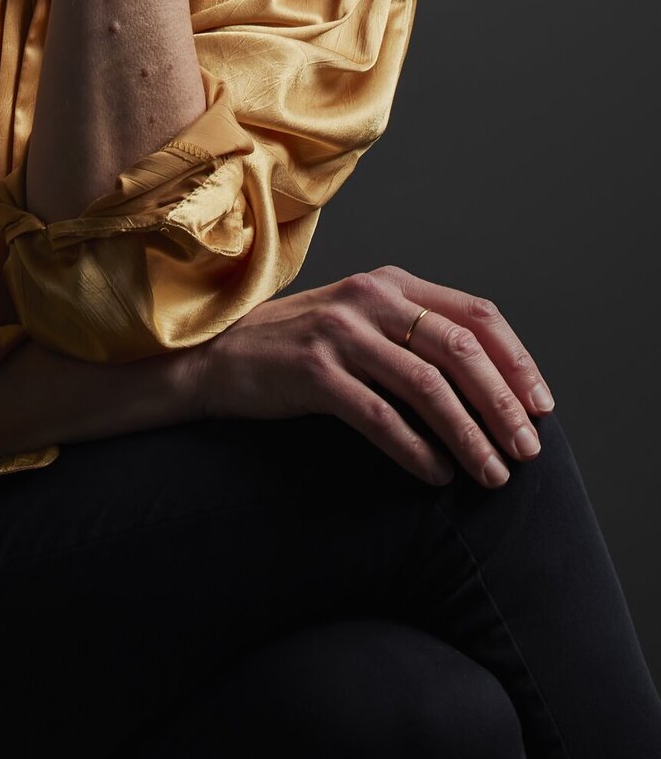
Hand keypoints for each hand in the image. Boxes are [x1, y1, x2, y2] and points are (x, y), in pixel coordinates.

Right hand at [185, 265, 554, 488]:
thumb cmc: (300, 347)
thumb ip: (415, 336)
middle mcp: (370, 298)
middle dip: (503, 405)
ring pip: (428, 386)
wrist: (218, 357)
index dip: (516, 361)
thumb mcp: (362, 323)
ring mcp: (341, 332)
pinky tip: (436, 475)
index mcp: (391, 283)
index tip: (541, 406)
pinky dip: (416, 450)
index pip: (476, 313)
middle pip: (460, 349)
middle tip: (526, 451)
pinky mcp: (314, 371)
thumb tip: (493, 386)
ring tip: (490, 474)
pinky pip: (380, 416)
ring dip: (468, 435)